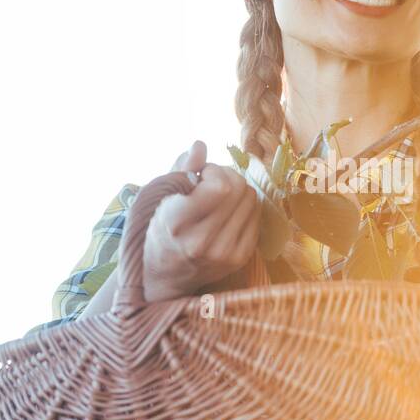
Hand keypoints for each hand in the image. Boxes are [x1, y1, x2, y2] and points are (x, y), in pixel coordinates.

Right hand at [141, 140, 260, 301]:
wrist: (165, 275)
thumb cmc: (162, 228)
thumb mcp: (161, 196)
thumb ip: (181, 168)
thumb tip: (200, 145)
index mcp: (177, 223)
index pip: (220, 186)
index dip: (214, 172)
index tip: (201, 176)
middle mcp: (201, 242)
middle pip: (239, 190)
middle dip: (228, 177)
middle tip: (213, 183)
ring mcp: (223, 253)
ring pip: (252, 200)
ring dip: (239, 191)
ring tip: (220, 198)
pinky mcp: (239, 259)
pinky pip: (257, 217)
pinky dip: (245, 208)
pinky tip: (229, 212)